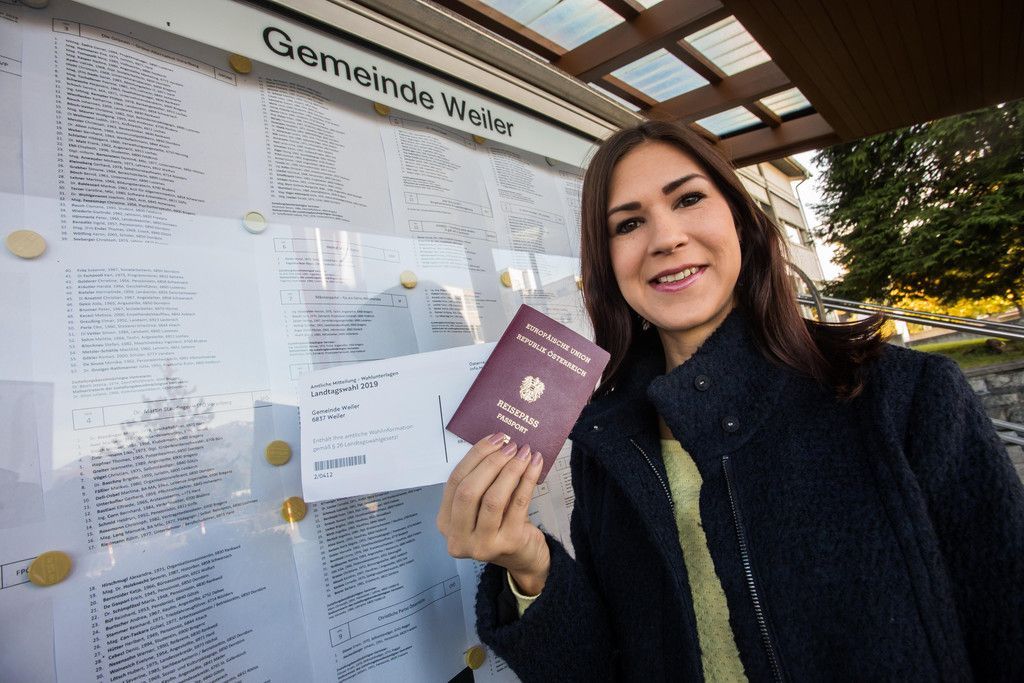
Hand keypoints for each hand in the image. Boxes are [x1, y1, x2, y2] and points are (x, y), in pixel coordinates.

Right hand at [437, 433, 549, 594]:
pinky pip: (518, 504)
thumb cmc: (500, 524)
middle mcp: (458, 537)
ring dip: (510, 470)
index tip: (494, 438)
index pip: (455, 482)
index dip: (475, 457)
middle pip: (469, 491)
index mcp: (446, 522)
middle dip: (491, 463)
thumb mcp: (481, 506)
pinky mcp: (508, 543)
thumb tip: (497, 443)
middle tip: (510, 445)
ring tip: (524, 453)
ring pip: (493, 499)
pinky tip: (535, 465)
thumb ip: (481, 481)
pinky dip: (527, 480)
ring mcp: (482, 544)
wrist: (522, 557)